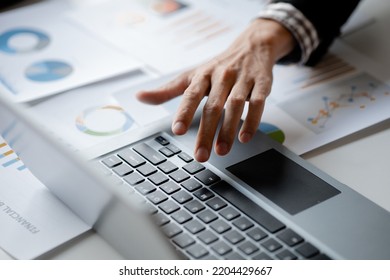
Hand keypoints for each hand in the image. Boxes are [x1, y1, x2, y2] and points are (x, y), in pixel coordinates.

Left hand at [137, 19, 293, 161]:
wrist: (252, 46)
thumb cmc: (217, 66)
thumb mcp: (191, 75)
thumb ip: (167, 90)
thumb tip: (140, 97)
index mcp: (202, 75)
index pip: (191, 94)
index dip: (184, 112)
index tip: (178, 131)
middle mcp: (222, 76)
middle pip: (213, 106)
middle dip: (206, 132)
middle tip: (201, 156)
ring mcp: (243, 80)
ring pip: (235, 105)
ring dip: (228, 130)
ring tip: (222, 151)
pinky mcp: (262, 84)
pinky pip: (258, 103)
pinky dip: (252, 120)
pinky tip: (245, 137)